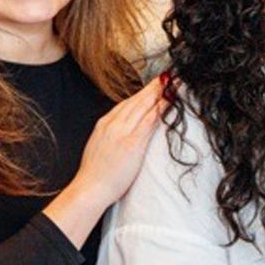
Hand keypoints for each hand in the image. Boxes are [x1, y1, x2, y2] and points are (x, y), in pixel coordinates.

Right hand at [43, 76, 164, 246]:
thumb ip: (112, 135)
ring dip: (160, 93)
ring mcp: (122, 132)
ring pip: (143, 106)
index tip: (154, 85)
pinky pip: (148, 121)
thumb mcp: (100, 146)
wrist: (90, 188)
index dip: (143, 93)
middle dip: (154, 87)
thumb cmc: (96, 173)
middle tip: (169, 76)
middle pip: (137, 100)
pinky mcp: (132, 143)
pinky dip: (159, 110)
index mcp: (104, 124)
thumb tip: (124, 130)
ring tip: (174, 84)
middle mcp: (112, 124)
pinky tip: (170, 102)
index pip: (127, 103)